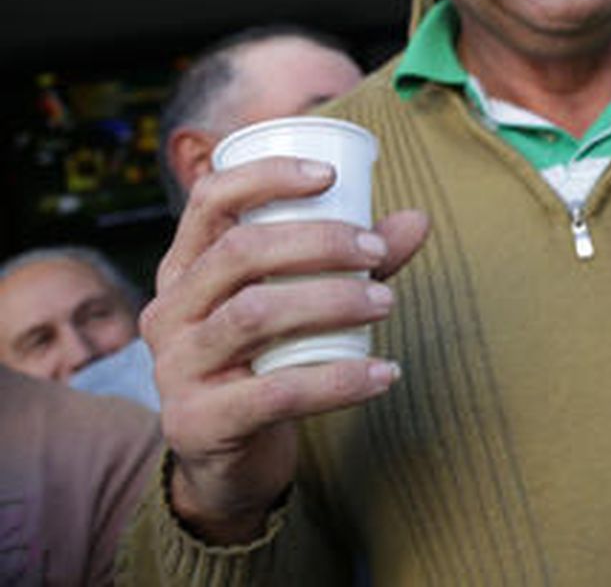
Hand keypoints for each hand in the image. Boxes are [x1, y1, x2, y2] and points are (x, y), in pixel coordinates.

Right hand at [142, 156, 427, 542]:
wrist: (229, 460)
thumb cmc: (268, 361)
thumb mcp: (302, 304)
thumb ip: (352, 262)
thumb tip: (416, 218)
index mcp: (186, 269)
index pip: (210, 200)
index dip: (266, 176)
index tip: (330, 175)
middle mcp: (169, 311)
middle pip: (240, 252)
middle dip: (319, 241)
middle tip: (378, 249)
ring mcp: (176, 368)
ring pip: (255, 314)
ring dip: (332, 300)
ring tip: (387, 301)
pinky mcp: (199, 422)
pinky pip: (277, 392)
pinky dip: (340, 380)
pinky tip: (384, 373)